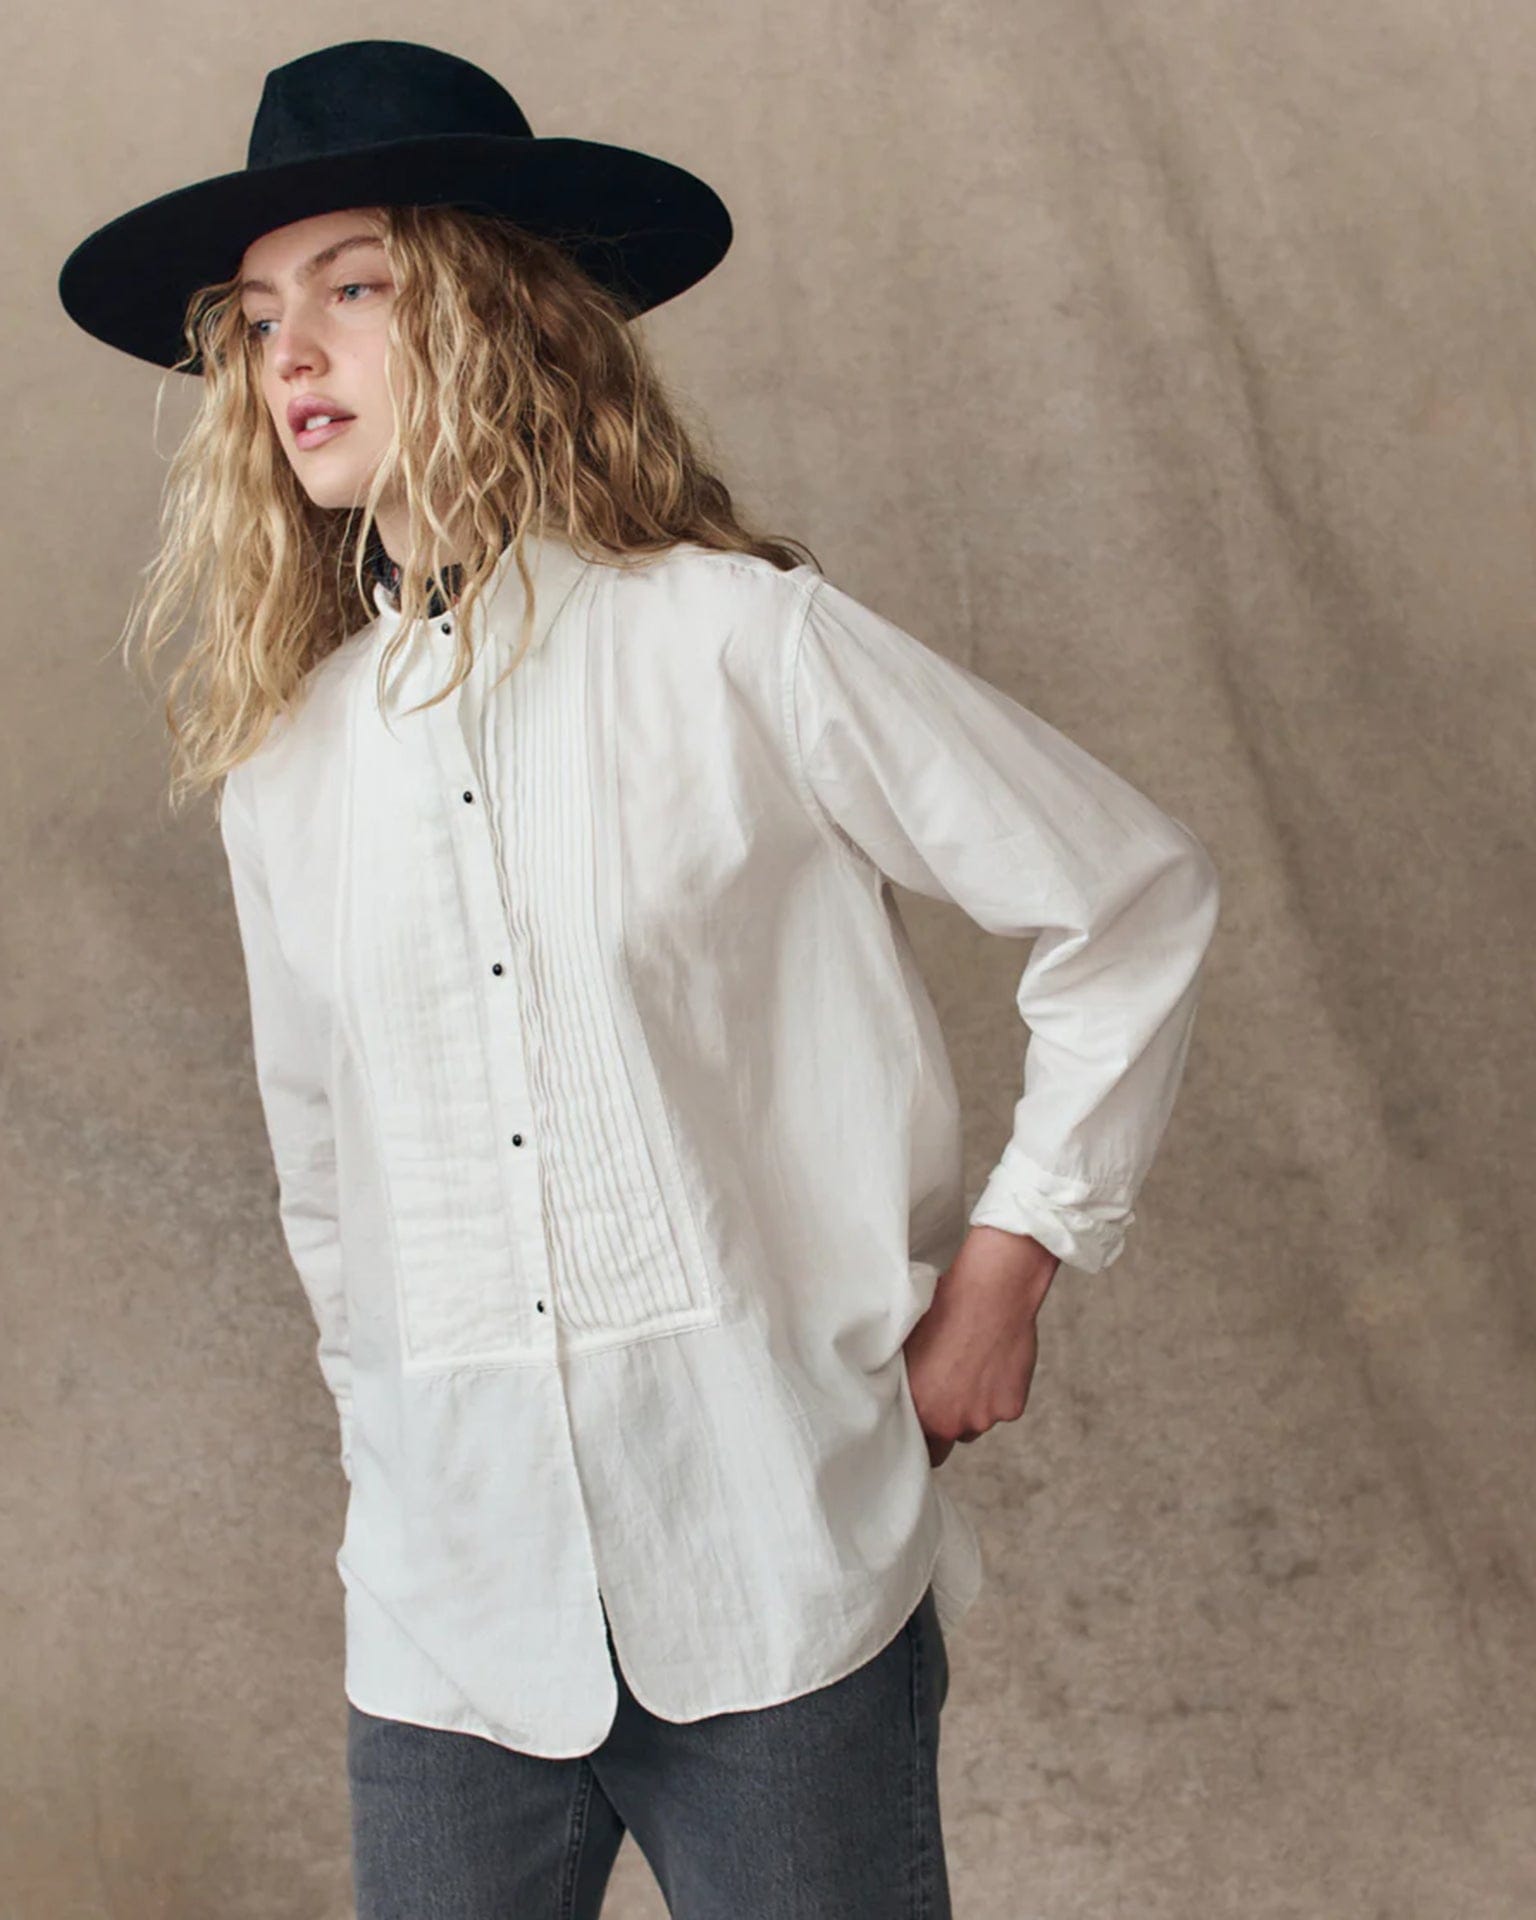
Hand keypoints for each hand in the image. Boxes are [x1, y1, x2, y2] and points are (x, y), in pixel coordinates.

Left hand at [901, 1226, 1058, 1466]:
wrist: (990, 1294)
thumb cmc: (945, 1310)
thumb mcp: (910, 1348)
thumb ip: (907, 1383)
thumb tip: (897, 1393)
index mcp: (920, 1409)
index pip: (920, 1448)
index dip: (922, 1435)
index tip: (924, 1421)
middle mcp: (951, 1422)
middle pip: (950, 1438)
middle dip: (949, 1422)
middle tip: (951, 1389)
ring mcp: (984, 1417)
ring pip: (978, 1422)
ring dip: (975, 1405)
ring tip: (974, 1366)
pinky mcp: (1011, 1408)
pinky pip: (1003, 1408)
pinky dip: (1001, 1393)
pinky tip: (995, 1362)